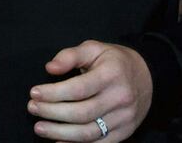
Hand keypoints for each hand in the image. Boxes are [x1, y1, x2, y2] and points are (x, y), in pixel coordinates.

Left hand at [28, 40, 152, 141]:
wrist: (149, 77)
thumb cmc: (114, 61)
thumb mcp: (94, 49)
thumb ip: (70, 56)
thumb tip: (50, 68)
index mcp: (112, 74)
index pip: (78, 89)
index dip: (53, 93)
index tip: (34, 92)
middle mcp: (120, 98)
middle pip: (81, 113)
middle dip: (52, 112)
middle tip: (32, 108)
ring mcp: (124, 118)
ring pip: (88, 133)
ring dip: (60, 133)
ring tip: (39, 127)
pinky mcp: (124, 132)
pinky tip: (58, 142)